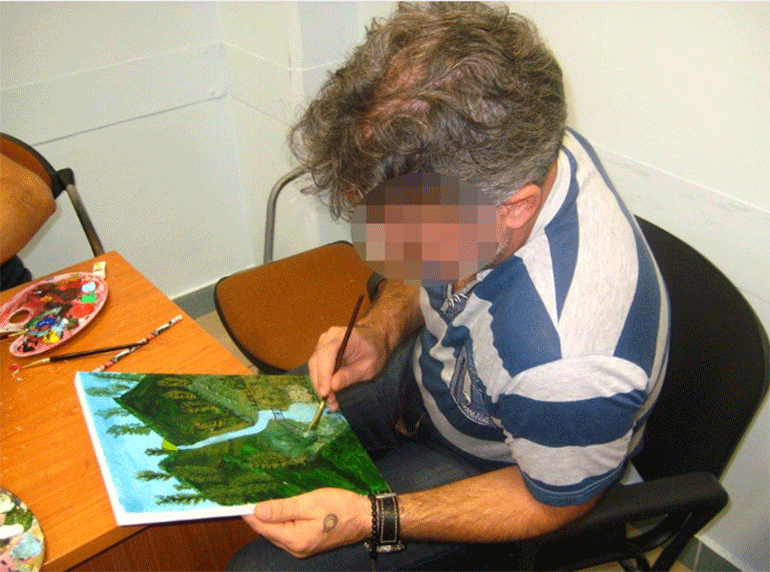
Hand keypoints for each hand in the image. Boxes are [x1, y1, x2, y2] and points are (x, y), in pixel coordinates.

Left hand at [243, 488, 370, 557]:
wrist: (364, 518)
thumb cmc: (339, 507)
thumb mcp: (310, 503)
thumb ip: (282, 508)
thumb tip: (256, 511)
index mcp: (294, 539)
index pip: (262, 527)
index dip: (249, 513)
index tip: (237, 500)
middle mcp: (295, 548)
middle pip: (268, 532)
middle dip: (258, 516)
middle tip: (248, 495)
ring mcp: (302, 548)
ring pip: (277, 533)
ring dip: (269, 518)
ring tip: (261, 499)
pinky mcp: (308, 543)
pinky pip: (287, 533)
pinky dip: (281, 522)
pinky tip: (280, 509)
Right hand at [308, 325, 386, 410]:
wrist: (375, 338)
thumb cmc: (375, 351)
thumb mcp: (368, 366)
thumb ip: (350, 375)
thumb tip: (333, 386)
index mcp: (343, 336)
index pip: (326, 354)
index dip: (323, 375)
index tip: (325, 393)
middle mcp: (328, 337)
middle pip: (316, 361)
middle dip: (320, 384)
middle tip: (329, 402)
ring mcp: (323, 342)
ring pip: (314, 365)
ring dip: (319, 384)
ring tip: (330, 401)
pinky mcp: (321, 349)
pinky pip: (316, 365)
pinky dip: (321, 380)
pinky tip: (328, 392)